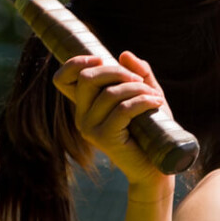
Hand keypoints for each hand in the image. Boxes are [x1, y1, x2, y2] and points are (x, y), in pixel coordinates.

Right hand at [52, 51, 169, 184]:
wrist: (156, 165)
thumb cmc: (151, 128)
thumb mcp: (146, 95)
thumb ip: (139, 75)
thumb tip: (125, 54)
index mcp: (86, 104)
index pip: (62, 79)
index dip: (74, 63)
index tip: (101, 58)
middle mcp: (81, 115)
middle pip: (87, 78)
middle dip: (117, 72)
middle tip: (140, 81)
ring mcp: (90, 128)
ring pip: (109, 93)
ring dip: (137, 89)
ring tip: (155, 97)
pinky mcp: (104, 138)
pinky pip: (123, 109)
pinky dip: (143, 101)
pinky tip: (157, 103)